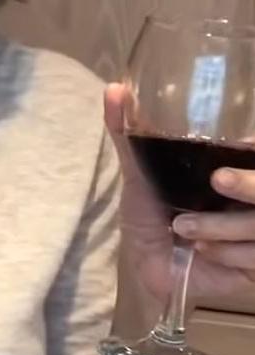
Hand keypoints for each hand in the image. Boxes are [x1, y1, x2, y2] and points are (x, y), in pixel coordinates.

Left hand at [105, 83, 254, 304]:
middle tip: (217, 180)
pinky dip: (227, 252)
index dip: (252, 149)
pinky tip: (201, 250)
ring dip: (222, 226)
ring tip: (183, 227)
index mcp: (234, 171)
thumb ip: (129, 132)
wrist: (147, 265)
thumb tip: (114, 89)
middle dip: (250, 184)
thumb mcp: (139, 172)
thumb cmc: (149, 214)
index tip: (245, 144)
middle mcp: (251, 199)